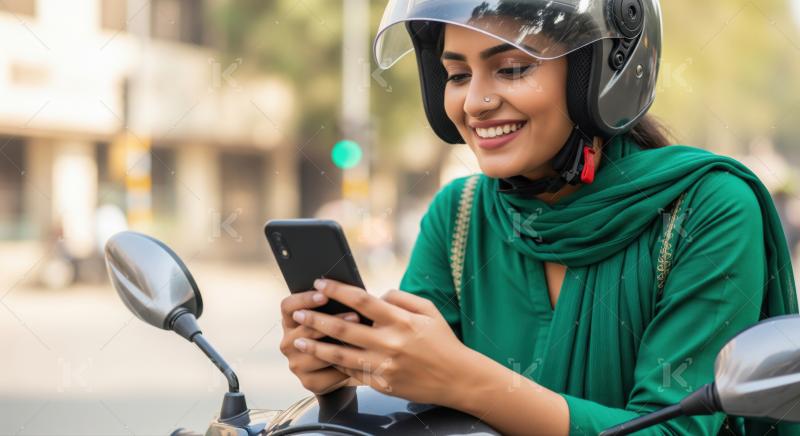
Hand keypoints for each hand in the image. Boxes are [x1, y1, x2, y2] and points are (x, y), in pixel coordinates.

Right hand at [279, 290, 360, 394]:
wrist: (339, 371)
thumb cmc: (338, 337)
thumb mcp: (333, 319)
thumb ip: (335, 306)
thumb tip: (354, 290)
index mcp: (290, 322)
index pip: (288, 306)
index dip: (304, 299)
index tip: (324, 295)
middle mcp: (288, 342)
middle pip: (304, 329)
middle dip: (332, 321)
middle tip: (355, 315)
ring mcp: (296, 364)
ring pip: (316, 352)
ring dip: (340, 344)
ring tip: (360, 337)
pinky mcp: (308, 382)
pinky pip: (328, 372)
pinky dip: (345, 365)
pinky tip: (359, 359)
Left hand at [290, 278, 474, 406]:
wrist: (458, 378)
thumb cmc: (443, 341)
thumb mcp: (427, 310)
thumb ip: (400, 298)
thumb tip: (376, 295)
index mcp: (399, 320)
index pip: (361, 300)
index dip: (337, 290)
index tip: (319, 283)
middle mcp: (389, 343)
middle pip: (343, 328)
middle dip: (316, 319)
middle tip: (297, 312)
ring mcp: (384, 366)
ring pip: (341, 355)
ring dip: (316, 347)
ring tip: (299, 340)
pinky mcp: (382, 384)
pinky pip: (353, 374)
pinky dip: (335, 367)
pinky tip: (322, 360)